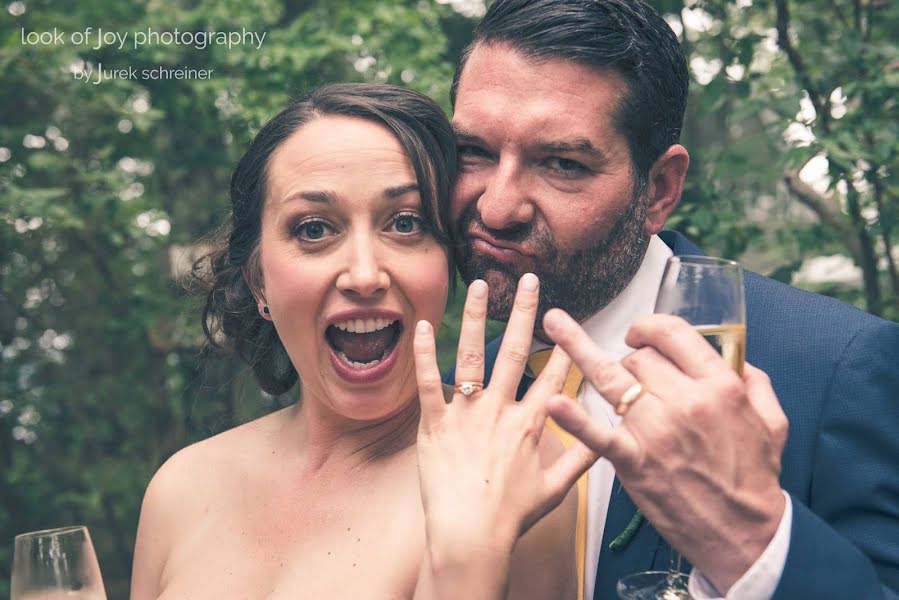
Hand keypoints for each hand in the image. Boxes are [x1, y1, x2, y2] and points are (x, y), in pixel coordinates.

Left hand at [413, 274, 590, 570]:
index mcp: (530, 425)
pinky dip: (425, 353)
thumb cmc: (511, 516)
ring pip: (473, 356)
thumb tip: (608, 440)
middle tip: (529, 280)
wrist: (471, 535)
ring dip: (477, 317)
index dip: (563, 346)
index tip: (569, 320)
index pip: (552, 377)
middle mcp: (501, 411)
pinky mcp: (435, 424)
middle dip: (526, 312)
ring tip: (479, 286)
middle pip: (516, 352)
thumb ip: (582, 460)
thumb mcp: (555, 489)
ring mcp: (467, 415)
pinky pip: (429, 382)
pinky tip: (424, 325)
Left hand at [543, 310, 788, 592]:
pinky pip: (598, 434)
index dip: (649, 327)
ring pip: (612, 379)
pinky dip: (574, 419)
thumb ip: (756, 383)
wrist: (745, 535)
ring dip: (579, 350)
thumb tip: (737, 360)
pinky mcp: (634, 462)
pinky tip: (553, 402)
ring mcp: (656, 431)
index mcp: (720, 387)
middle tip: (629, 376)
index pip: (674, 336)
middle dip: (629, 359)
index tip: (638, 333)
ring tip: (554, 324)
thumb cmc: (755, 479)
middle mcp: (686, 402)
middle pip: (639, 359)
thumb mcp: (772, 423)